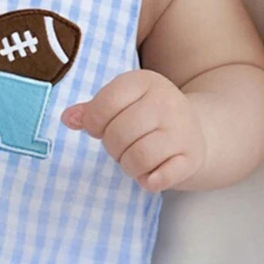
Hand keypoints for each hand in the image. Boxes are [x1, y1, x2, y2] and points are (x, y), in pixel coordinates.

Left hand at [60, 68, 207, 191]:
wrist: (196, 128)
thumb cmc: (147, 117)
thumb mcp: (121, 104)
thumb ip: (93, 110)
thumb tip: (68, 119)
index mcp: (144, 81)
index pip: (105, 105)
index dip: (94, 123)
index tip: (100, 129)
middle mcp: (166, 101)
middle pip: (118, 134)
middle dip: (112, 148)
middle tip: (122, 147)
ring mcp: (182, 129)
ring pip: (138, 157)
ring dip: (129, 166)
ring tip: (135, 160)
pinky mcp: (192, 156)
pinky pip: (160, 178)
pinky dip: (149, 181)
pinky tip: (151, 175)